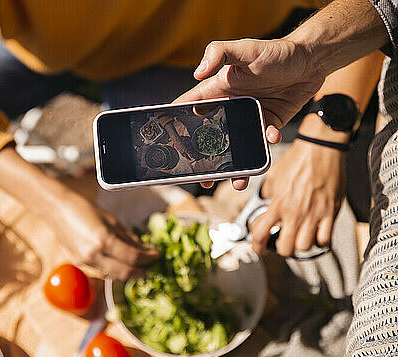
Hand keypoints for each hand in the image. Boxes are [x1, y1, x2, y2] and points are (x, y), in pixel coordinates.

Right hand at [0, 147, 157, 279]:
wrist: (56, 208)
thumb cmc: (82, 207)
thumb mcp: (109, 218)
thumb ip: (125, 235)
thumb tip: (141, 247)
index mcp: (103, 240)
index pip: (132, 257)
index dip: (148, 258)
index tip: (156, 255)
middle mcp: (94, 254)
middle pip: (124, 272)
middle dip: (140, 272)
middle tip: (151, 268)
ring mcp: (85, 261)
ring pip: (112, 274)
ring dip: (127, 272)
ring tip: (139, 267)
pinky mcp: (79, 262)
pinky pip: (101, 270)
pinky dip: (114, 268)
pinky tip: (120, 263)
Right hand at [175, 38, 326, 189]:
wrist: (311, 61)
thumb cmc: (275, 51)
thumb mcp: (244, 48)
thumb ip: (218, 53)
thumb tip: (197, 72)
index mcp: (217, 90)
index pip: (190, 107)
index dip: (178, 123)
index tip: (171, 144)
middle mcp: (229, 106)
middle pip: (209, 136)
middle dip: (205, 159)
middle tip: (203, 177)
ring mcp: (248, 118)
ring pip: (235, 147)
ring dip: (235, 165)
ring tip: (237, 181)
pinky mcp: (267, 123)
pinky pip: (262, 141)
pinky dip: (266, 145)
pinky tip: (271, 139)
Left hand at [250, 139, 344, 255]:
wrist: (320, 148)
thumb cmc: (297, 159)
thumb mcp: (273, 176)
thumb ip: (267, 192)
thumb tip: (265, 199)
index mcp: (278, 203)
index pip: (261, 234)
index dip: (257, 247)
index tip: (258, 249)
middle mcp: (294, 212)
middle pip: (285, 248)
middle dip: (281, 249)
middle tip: (282, 242)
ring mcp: (314, 213)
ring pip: (305, 247)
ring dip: (300, 245)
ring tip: (299, 237)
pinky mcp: (331, 212)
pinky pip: (325, 239)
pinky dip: (319, 240)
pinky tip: (316, 233)